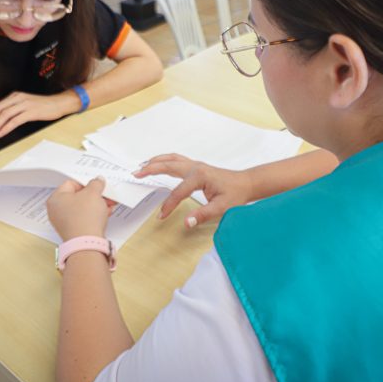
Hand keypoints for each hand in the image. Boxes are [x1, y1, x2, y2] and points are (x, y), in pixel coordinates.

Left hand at [0, 91, 67, 138]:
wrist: (59, 103)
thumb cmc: (44, 105)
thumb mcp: (27, 102)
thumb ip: (16, 107)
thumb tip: (4, 119)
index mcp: (16, 95)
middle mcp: (18, 98)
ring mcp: (25, 105)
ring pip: (5, 115)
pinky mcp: (31, 112)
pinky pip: (14, 121)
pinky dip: (6, 128)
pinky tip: (2, 133)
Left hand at [47, 178, 110, 240]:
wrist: (87, 243)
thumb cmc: (84, 218)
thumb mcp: (93, 193)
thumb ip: (96, 183)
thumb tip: (98, 180)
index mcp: (55, 198)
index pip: (71, 183)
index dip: (86, 182)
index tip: (97, 184)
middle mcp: (57, 210)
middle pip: (78, 196)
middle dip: (94, 195)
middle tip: (104, 193)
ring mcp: (64, 222)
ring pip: (82, 208)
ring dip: (96, 205)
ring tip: (108, 204)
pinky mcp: (73, 231)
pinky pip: (84, 218)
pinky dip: (94, 215)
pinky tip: (105, 213)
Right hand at [133, 154, 253, 227]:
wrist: (246, 183)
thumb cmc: (236, 194)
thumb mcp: (222, 208)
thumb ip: (203, 215)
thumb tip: (187, 222)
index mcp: (200, 176)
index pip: (178, 192)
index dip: (168, 205)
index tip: (161, 215)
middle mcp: (196, 167)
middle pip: (168, 165)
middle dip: (151, 169)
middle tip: (136, 173)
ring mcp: (196, 165)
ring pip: (172, 159)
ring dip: (156, 161)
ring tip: (143, 165)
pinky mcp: (197, 167)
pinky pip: (177, 160)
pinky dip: (165, 160)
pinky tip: (160, 163)